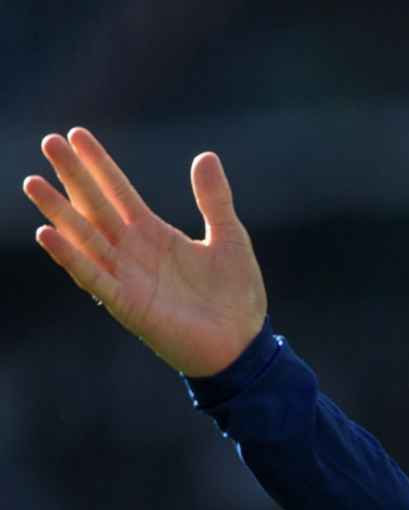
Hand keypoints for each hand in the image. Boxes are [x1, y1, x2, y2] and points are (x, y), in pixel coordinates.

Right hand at [22, 127, 266, 376]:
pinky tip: (48, 233)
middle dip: (72, 175)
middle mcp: (133, 251)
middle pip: (95, 206)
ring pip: (84, 237)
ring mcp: (126, 277)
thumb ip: (214, 200)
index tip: (75, 134)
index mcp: (154, 234)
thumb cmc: (236, 295)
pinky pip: (92, 277)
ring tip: (33, 182)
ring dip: (59, 211)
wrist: (243, 344)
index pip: (118, 191)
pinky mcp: (127, 304)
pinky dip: (70, 256)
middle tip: (48, 141)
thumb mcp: (230, 238)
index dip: (98, 164)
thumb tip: (206, 155)